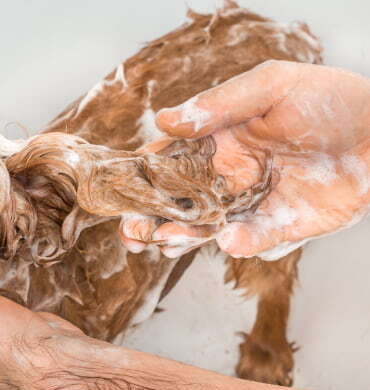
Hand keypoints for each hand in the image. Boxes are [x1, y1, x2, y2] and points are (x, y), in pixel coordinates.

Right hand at [120, 60, 369, 258]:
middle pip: (176, 203)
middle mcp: (224, 176)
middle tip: (134, 234)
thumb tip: (165, 120)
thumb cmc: (328, 99)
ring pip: (205, 228)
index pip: (166, 163)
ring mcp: (249, 204)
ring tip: (168, 240)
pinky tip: (230, 240)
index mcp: (214, 142)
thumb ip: (218, 104)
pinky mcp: (279, 227)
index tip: (121, 196)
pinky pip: (251, 240)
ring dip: (184, 237)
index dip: (140, 180)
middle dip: (151, 220)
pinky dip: (239, 243)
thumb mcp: (270, 86)